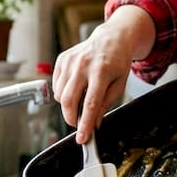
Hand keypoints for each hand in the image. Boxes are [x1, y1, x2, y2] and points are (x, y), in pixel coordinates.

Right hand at [50, 24, 133, 142]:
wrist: (111, 38)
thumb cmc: (117, 62)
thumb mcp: (119, 85)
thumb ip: (105, 105)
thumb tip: (94, 124)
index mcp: (101, 72)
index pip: (90, 104)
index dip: (85, 124)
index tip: (82, 138)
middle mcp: (83, 65)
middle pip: (68, 100)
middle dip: (71, 119)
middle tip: (78, 125)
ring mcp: (70, 61)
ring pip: (59, 95)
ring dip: (68, 106)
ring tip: (81, 99)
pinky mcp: (62, 59)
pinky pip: (56, 85)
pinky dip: (63, 93)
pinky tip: (75, 88)